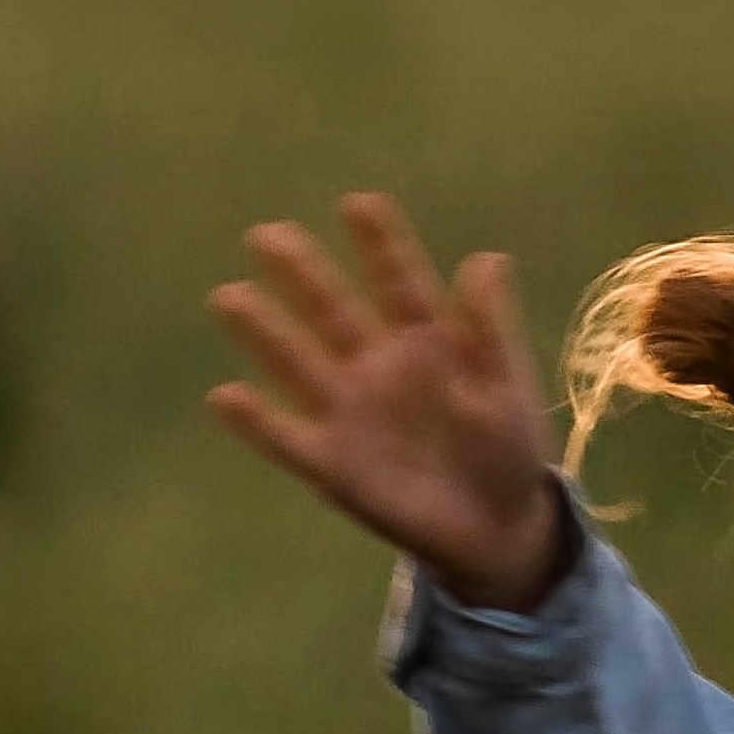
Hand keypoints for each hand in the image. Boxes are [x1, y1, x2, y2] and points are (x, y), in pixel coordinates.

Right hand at [207, 192, 566, 609]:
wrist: (500, 529)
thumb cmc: (508, 449)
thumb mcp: (509, 387)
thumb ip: (492, 329)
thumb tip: (488, 258)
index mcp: (425, 340)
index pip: (398, 282)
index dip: (381, 246)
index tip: (359, 204)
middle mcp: (376, 367)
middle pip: (333, 311)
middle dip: (302, 275)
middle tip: (266, 235)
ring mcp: (350, 413)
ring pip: (299, 364)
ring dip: (264, 334)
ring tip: (229, 298)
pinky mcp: (333, 465)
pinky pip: (287, 439)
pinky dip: (257, 422)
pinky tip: (225, 396)